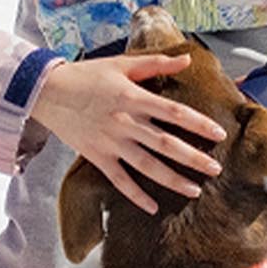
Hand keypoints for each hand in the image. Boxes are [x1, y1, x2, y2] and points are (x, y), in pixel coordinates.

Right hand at [29, 53, 227, 213]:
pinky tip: (153, 207)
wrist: (47, 91)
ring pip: (147, 165)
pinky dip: (136, 195)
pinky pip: (119, 180)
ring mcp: (111, 142)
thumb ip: (156, 63)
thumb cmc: (86, 75)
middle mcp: (125, 122)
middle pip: (166, 144)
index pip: (174, 113)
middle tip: (216, 169)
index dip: (198, 124)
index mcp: (134, 97)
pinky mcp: (97, 156)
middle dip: (194, 158)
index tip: (219, 134)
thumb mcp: (121, 64)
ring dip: (172, 179)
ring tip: (195, 190)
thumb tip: (187, 60)